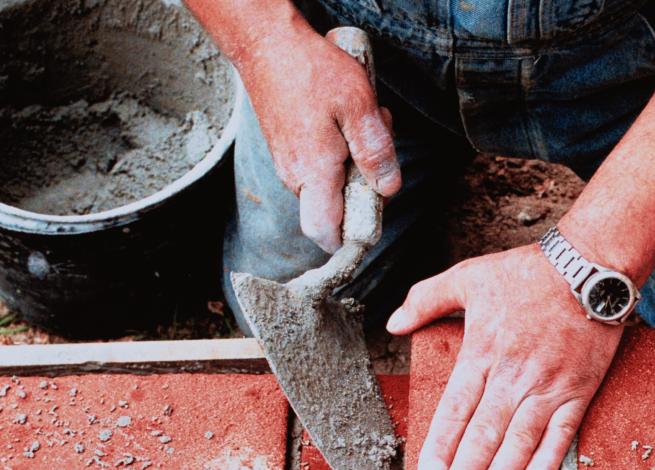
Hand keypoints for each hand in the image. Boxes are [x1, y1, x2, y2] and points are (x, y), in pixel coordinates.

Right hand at [237, 26, 399, 251]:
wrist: (266, 45)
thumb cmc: (312, 70)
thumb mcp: (358, 106)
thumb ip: (375, 151)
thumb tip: (388, 189)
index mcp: (313, 173)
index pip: (326, 234)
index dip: (351, 240)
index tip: (373, 219)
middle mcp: (296, 177)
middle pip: (336, 210)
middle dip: (365, 186)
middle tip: (377, 144)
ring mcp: (289, 164)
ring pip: (332, 184)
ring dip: (356, 163)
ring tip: (363, 121)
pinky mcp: (288, 150)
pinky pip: (321, 166)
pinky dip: (341, 149)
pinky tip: (347, 118)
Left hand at [386, 245, 623, 469]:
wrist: (590, 266)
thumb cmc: (527, 272)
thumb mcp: (469, 275)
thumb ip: (427, 299)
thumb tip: (393, 323)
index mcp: (483, 350)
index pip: (457, 408)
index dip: (442, 445)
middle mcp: (514, 374)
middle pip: (485, 433)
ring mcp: (549, 384)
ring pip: (520, 439)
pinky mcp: (580, 388)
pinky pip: (563, 429)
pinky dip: (550, 456)